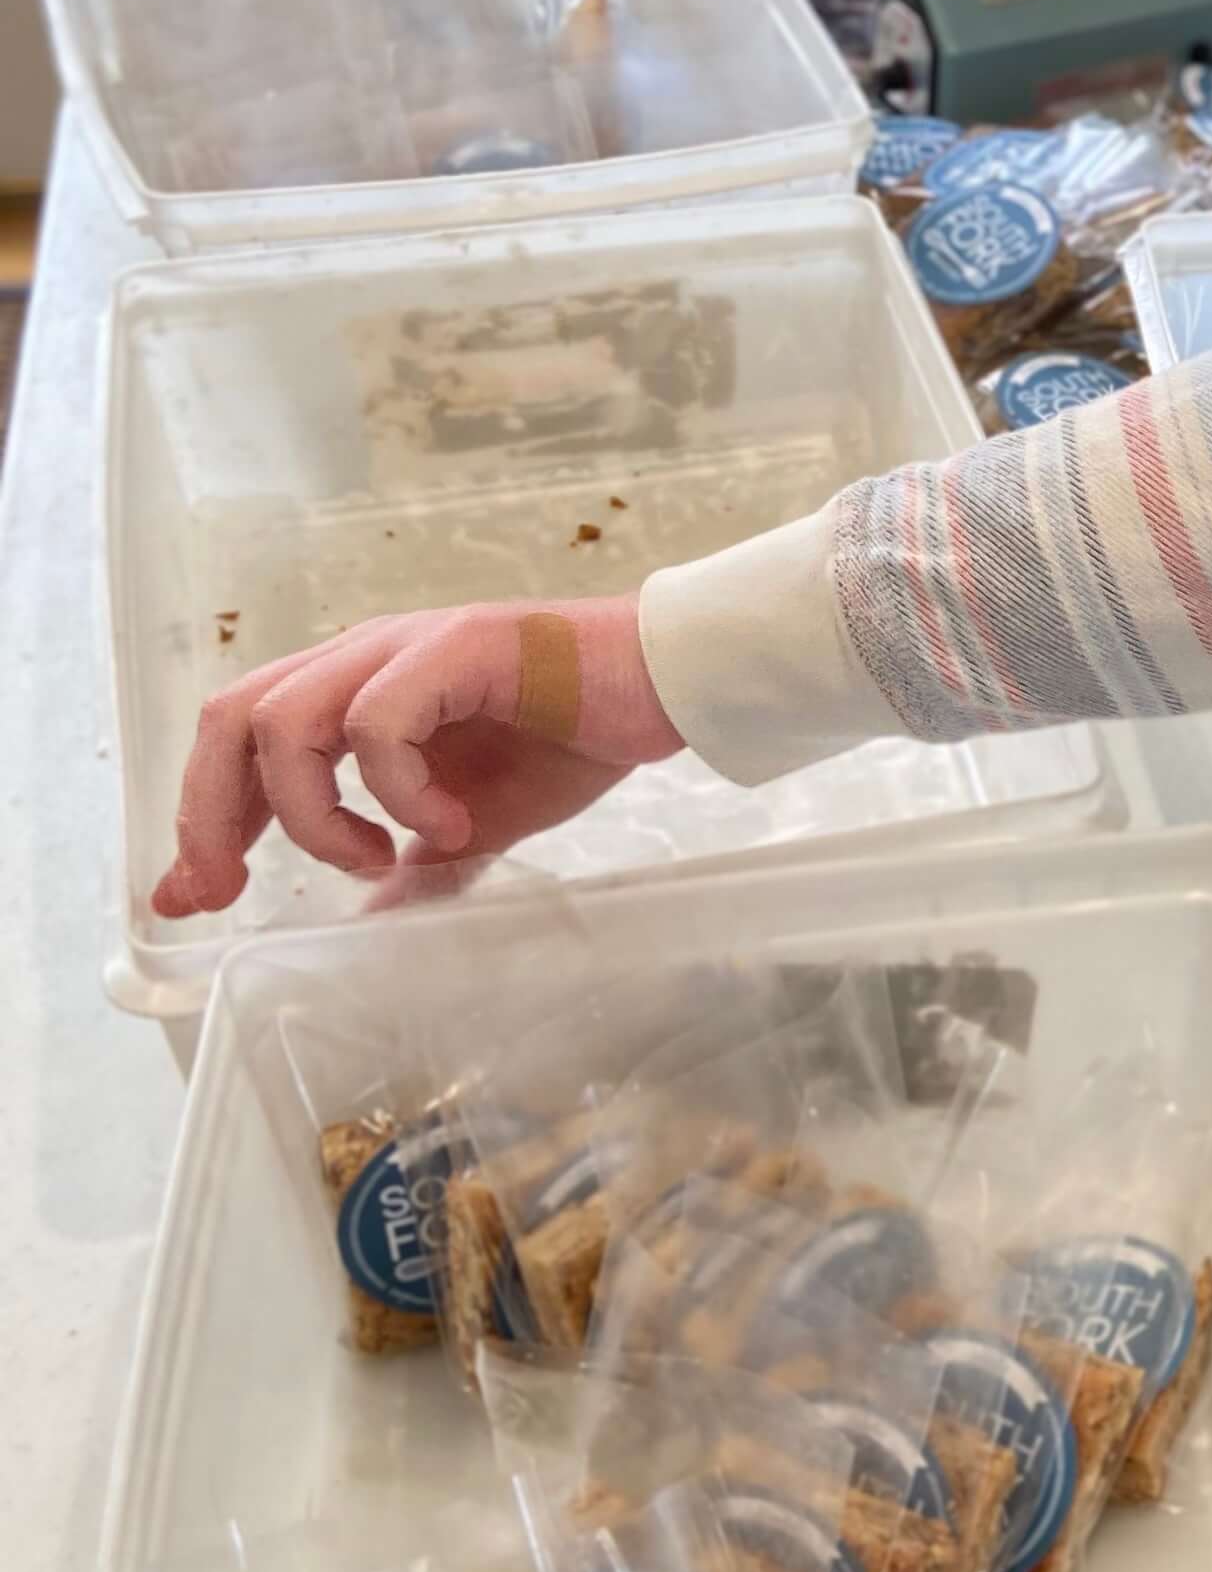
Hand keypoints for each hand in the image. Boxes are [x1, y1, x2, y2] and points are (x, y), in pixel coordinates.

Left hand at [152, 597, 683, 917]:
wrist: (664, 684)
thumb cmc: (573, 738)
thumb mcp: (477, 824)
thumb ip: (414, 864)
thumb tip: (369, 924)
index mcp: (356, 689)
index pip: (239, 741)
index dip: (202, 818)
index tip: (188, 898)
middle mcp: (364, 657)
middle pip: (232, 720)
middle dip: (214, 815)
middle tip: (233, 890)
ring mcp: (406, 647)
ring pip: (287, 720)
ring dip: (314, 812)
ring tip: (374, 860)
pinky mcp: (456, 647)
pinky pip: (378, 722)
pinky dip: (395, 789)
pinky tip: (448, 823)